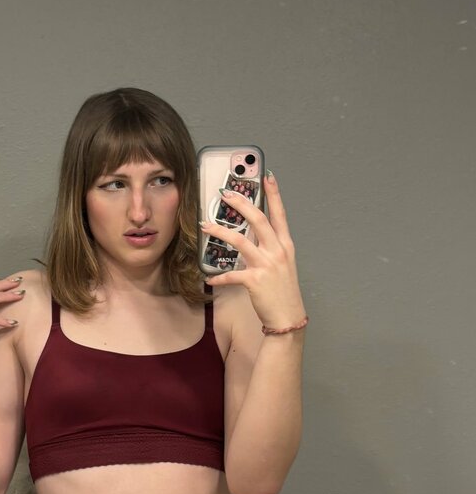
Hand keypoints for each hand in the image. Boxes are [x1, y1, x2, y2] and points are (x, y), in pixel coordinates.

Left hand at [200, 173, 306, 328]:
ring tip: (205, 225)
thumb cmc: (283, 291)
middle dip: (240, 203)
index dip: (274, 194)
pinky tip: (208, 278)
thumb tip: (252, 235)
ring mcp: (266, 265)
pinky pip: (231, 274)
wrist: (288, 317)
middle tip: (225, 194)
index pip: (280, 214)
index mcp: (285, 245)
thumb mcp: (282, 265)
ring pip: (240, 240)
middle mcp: (277, 251)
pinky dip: (218, 276)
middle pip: (258, 219)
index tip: (267, 176)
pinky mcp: (254, 280)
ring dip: (220, 231)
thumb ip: (269, 248)